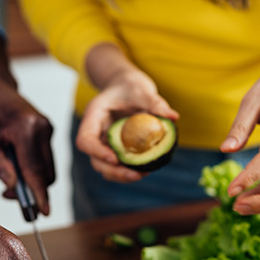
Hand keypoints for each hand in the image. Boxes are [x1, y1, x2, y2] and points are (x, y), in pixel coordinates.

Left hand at [0, 26, 54, 214]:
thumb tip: (13, 187)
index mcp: (26, 129)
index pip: (35, 170)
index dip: (39, 194)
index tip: (43, 213)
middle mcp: (43, 129)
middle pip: (46, 173)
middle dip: (32, 190)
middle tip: (7, 194)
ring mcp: (49, 129)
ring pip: (47, 168)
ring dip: (32, 179)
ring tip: (8, 177)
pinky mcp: (49, 131)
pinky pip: (45, 158)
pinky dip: (33, 168)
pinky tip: (15, 164)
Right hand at [78, 44, 178, 181]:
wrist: (127, 87)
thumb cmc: (131, 85)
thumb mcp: (142, 89)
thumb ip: (155, 102)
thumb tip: (173, 117)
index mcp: (94, 116)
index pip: (85, 139)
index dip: (97, 152)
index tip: (115, 159)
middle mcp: (96, 132)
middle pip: (94, 159)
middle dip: (113, 171)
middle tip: (136, 175)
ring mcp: (104, 143)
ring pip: (104, 167)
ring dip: (120, 175)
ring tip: (142, 175)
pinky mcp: (114, 149)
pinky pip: (117, 165)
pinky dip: (128, 170)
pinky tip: (145, 170)